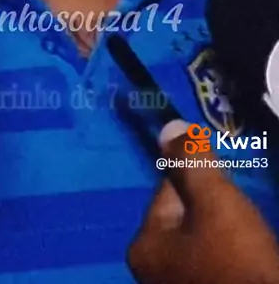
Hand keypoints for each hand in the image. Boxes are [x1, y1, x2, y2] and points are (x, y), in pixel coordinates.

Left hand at [128, 120, 278, 283]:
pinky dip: (232, 259)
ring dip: (227, 236)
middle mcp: (151, 272)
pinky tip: (249, 263)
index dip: (205, 187)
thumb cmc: (238, 263)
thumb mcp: (215, 202)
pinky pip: (215, 265)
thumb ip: (192, 163)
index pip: (171, 190)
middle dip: (217, 213)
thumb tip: (170, 126)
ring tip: (250, 245)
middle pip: (188, 217)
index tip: (229, 200)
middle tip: (242, 225)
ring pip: (204, 241)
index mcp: (144, 247)